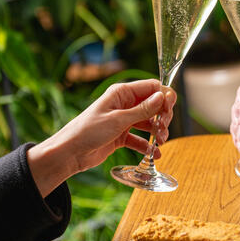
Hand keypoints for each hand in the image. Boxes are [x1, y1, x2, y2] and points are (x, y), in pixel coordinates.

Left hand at [28, 79, 176, 196]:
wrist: (70, 153)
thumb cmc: (88, 131)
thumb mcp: (118, 120)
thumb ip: (142, 110)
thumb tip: (162, 96)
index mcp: (122, 93)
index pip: (151, 87)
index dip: (164, 96)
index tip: (169, 110)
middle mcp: (124, 104)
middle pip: (153, 105)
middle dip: (162, 116)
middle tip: (163, 129)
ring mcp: (123, 120)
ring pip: (148, 122)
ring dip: (157, 132)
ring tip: (160, 142)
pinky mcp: (121, 135)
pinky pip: (140, 138)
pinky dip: (148, 145)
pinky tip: (154, 153)